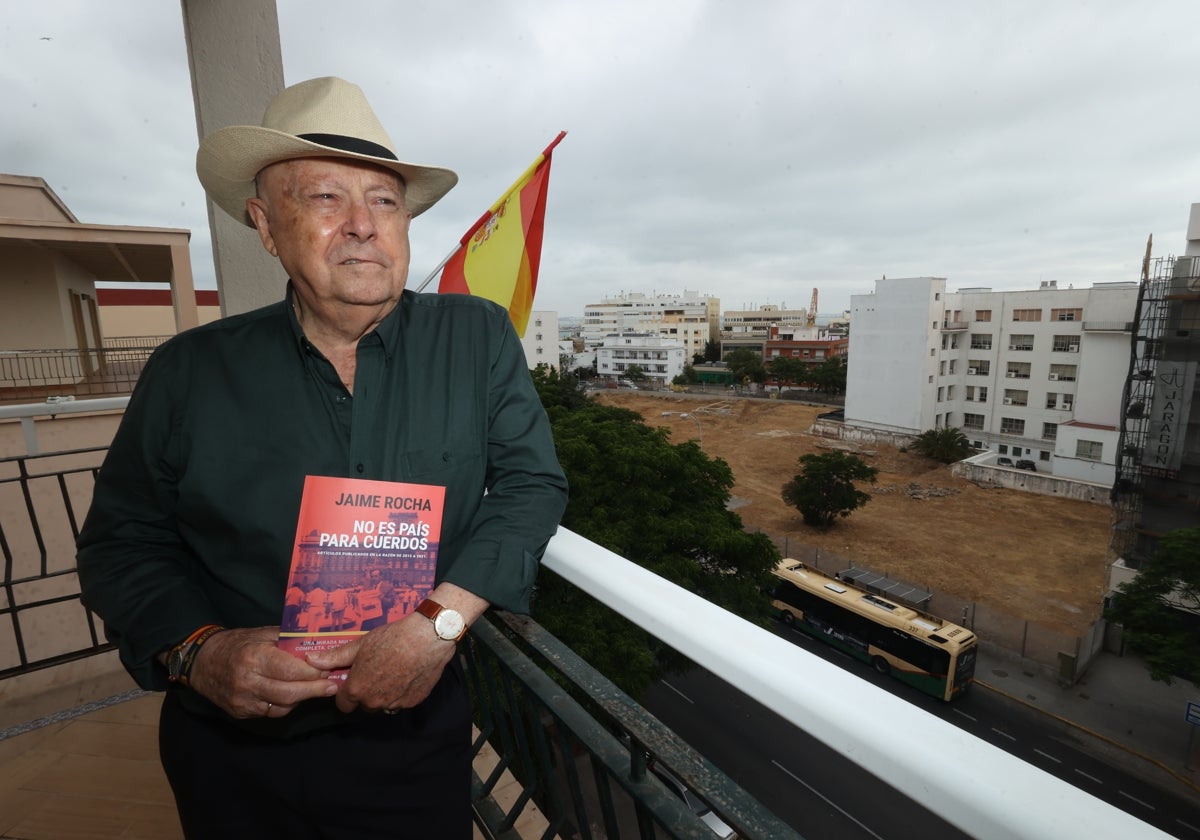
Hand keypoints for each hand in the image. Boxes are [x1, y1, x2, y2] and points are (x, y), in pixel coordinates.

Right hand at [187, 626, 337, 718]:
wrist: (202, 662)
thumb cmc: (237, 644)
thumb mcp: (261, 634)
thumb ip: (288, 640)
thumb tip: (318, 644)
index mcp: (254, 657)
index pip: (291, 670)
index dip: (313, 672)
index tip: (328, 669)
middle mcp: (248, 681)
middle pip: (290, 693)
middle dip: (315, 690)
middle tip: (331, 686)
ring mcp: (243, 700)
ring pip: (282, 706)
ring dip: (302, 698)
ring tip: (315, 689)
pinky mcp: (240, 712)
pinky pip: (270, 713)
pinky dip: (285, 705)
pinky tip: (292, 695)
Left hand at [307, 612, 455, 713]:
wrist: (427, 638)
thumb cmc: (391, 638)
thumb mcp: (360, 645)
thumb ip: (335, 657)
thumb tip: (311, 661)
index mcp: (357, 689)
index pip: (343, 704)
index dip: (346, 692)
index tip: (354, 679)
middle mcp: (374, 702)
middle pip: (364, 704)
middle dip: (366, 692)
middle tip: (375, 671)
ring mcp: (395, 704)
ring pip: (384, 704)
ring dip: (384, 693)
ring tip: (393, 671)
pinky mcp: (413, 702)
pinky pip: (402, 701)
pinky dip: (402, 692)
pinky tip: (408, 673)